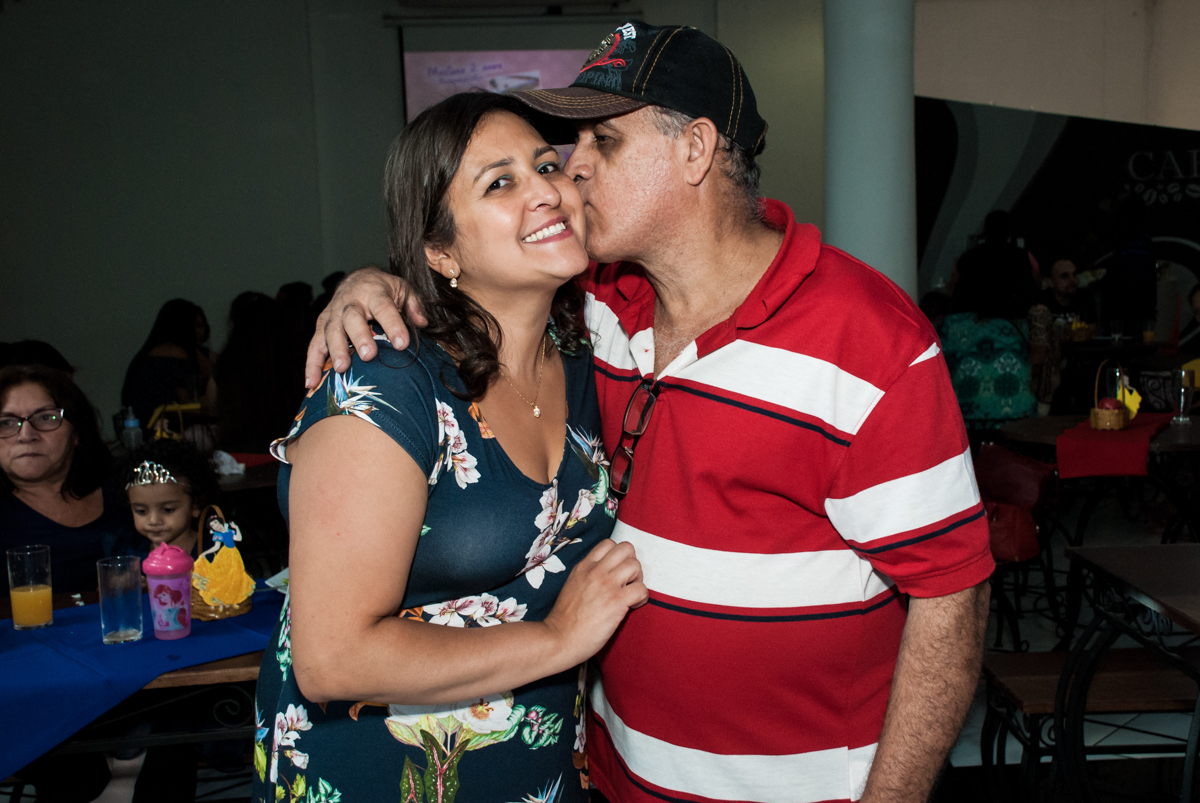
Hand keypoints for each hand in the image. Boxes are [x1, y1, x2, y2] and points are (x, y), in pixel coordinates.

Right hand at [304, 267, 428, 387]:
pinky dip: (311, 364)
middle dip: (359, 336)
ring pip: (331, 330)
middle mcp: (350, 302)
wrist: (358, 279)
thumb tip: (421, 323)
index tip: (402, 344)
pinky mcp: (321, 325)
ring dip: (335, 350)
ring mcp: (333, 313)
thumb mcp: (404, 289)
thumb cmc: (384, 290)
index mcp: (374, 292)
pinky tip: (311, 383)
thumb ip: (414, 305)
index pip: (384, 307)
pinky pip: (314, 344)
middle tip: (368, 355)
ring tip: (341, 369)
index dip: (393, 325)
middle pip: (352, 318)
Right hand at [543, 539, 647, 665]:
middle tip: (627, 581)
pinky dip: (642, 597)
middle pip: (626, 548)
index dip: (618, 556)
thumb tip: (605, 574)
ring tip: (630, 594)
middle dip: (631, 563)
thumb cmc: (565, 619)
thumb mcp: (572, 585)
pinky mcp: (616, 601)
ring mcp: (606, 584)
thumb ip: (587, 575)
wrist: (559, 638)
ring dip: (638, 579)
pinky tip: (633, 606)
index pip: (609, 544)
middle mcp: (595, 571)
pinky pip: (641, 589)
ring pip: (635, 565)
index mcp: (584, 566)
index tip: (617, 572)